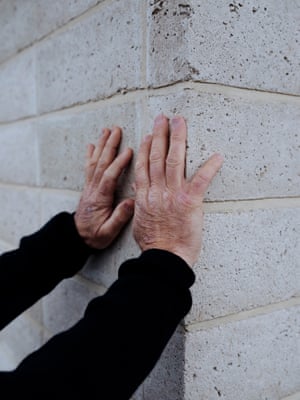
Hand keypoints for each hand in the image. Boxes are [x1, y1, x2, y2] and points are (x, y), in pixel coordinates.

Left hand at [75, 127, 133, 248]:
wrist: (76, 238)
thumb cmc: (94, 236)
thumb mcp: (108, 233)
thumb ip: (119, 218)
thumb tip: (131, 202)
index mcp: (100, 199)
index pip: (109, 176)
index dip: (119, 163)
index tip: (129, 151)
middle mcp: (93, 189)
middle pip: (101, 163)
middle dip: (109, 145)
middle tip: (116, 130)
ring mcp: (90, 186)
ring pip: (95, 162)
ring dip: (101, 145)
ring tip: (107, 131)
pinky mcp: (89, 187)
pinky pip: (89, 167)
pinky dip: (90, 154)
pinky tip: (91, 145)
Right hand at [133, 114, 222, 266]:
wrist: (165, 258)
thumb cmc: (153, 244)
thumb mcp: (139, 221)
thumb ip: (140, 203)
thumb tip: (138, 189)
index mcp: (144, 196)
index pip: (143, 166)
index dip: (145, 148)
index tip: (147, 135)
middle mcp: (156, 191)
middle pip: (156, 157)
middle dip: (159, 134)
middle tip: (163, 118)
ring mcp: (173, 195)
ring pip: (173, 161)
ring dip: (177, 139)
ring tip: (179, 122)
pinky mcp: (190, 202)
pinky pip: (201, 180)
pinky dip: (210, 167)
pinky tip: (218, 156)